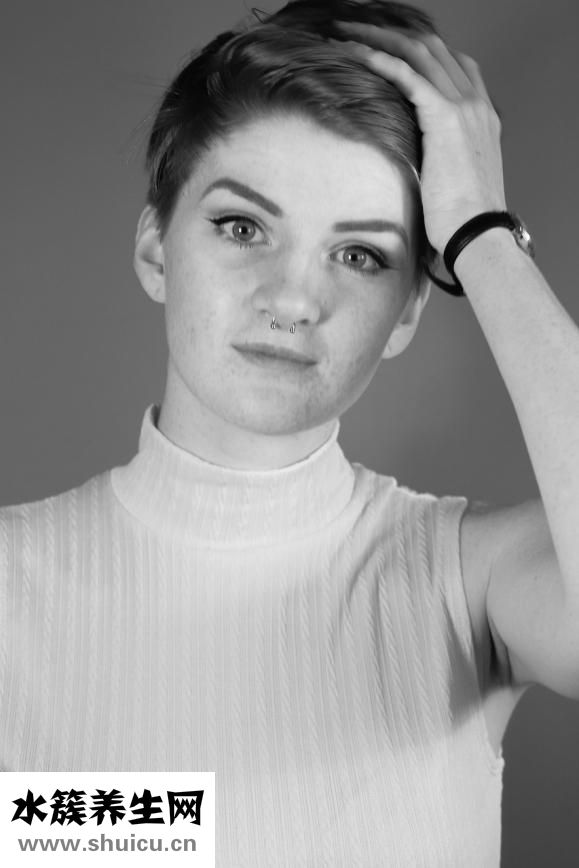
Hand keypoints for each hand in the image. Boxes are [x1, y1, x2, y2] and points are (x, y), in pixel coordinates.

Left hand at [332, 22, 506, 255]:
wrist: (478, 234)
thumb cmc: (462, 223)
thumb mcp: (454, 184)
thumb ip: (439, 164)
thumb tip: (413, 175)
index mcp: (482, 117)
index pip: (452, 65)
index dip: (417, 52)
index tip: (386, 50)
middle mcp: (476, 104)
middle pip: (431, 49)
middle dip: (391, 35)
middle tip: (355, 32)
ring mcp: (465, 107)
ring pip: (418, 52)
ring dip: (378, 38)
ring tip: (344, 35)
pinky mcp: (446, 117)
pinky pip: (408, 74)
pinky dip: (380, 58)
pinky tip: (354, 53)